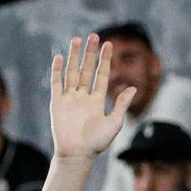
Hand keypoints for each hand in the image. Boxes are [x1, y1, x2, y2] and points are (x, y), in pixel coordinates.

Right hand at [49, 36, 136, 159]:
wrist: (77, 155)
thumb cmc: (97, 143)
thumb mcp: (114, 123)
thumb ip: (121, 104)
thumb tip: (134, 88)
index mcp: (97, 100)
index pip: (102, 75)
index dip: (105, 60)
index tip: (109, 44)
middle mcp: (83, 97)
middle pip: (87, 69)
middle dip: (90, 53)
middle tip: (94, 35)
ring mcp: (70, 99)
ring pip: (72, 72)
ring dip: (74, 56)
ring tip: (77, 39)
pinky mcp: (57, 103)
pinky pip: (56, 84)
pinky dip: (57, 71)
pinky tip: (58, 57)